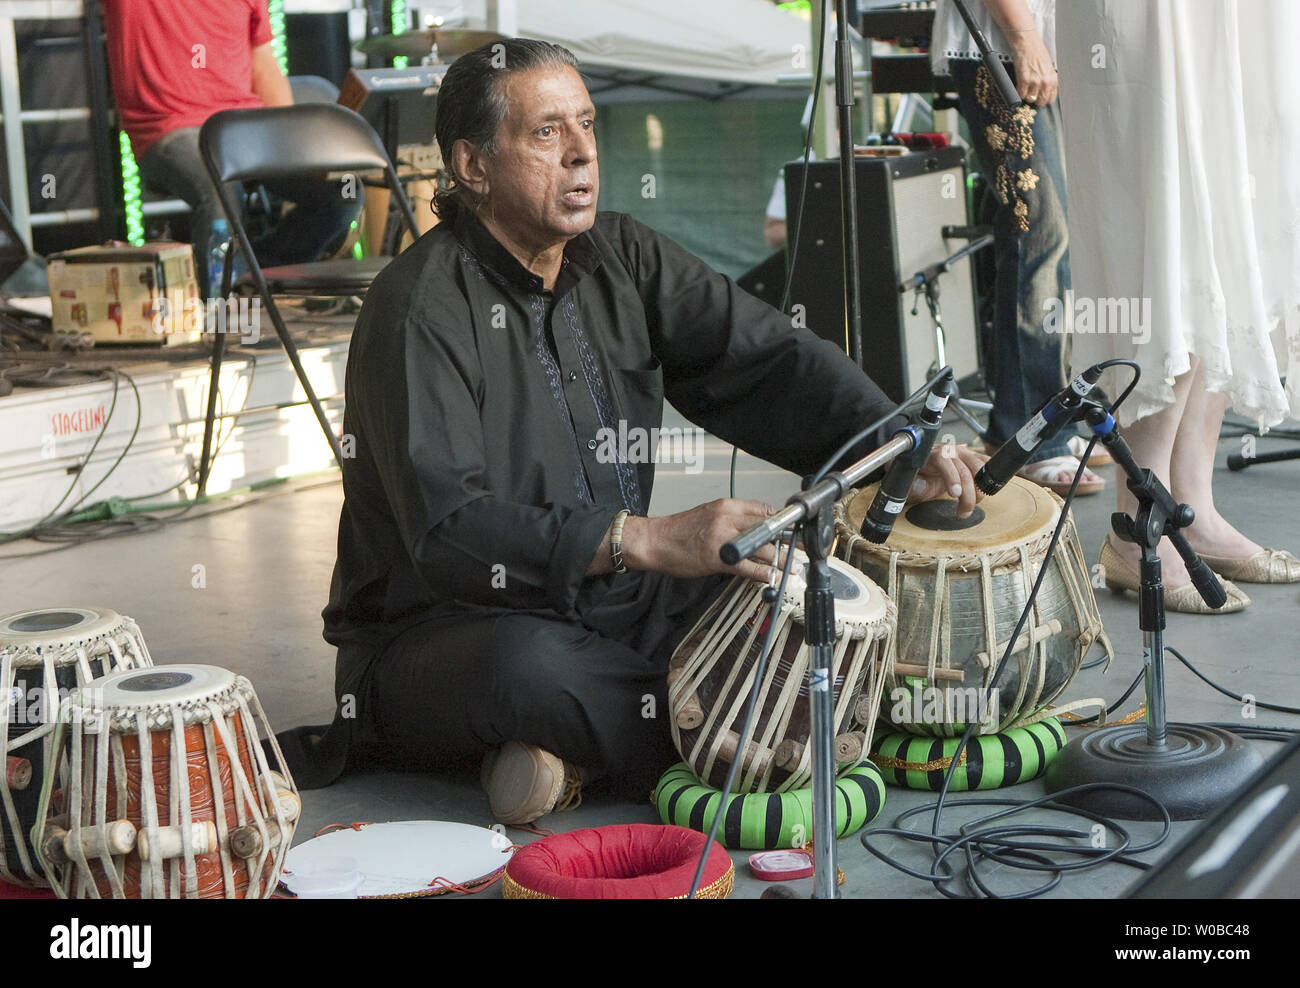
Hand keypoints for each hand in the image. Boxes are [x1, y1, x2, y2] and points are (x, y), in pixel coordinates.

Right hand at [619, 499, 805, 583]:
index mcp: (727, 505)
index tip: (795, 530)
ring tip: (794, 567)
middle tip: (803, 549)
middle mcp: (727, 518)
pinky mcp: (717, 559)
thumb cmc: (680, 530)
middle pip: (768, 528)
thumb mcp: (710, 514)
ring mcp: (723, 539)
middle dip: (789, 540)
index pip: (765, 510)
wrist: (654, 540)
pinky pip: (747, 567)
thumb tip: (758, 528)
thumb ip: (734, 519)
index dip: (783, 522)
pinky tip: (773, 578)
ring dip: (781, 559)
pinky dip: (763, 573)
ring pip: (762, 548)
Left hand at [907, 443, 987, 518]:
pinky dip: (990, 478)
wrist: (920, 467)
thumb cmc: (914, 475)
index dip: (951, 477)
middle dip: (967, 494)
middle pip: (965, 469)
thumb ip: (909, 482)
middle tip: (962, 512)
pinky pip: (986, 465)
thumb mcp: (907, 481)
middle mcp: (950, 450)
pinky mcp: (972, 459)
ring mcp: (963, 453)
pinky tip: (984, 492)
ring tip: (969, 506)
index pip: (944, 460)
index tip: (955, 494)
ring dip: (979, 491)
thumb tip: (912, 485)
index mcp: (931, 454)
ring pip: (979, 469)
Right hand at [1007, 30, 1057, 104]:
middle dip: (1035, 100)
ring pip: (1030, 99)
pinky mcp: (1024, 80)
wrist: (1027, 43)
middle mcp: (1045, 81)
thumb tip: (1044, 89)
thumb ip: (1047, 79)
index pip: (1051, 98)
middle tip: (1031, 94)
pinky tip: (1019, 86)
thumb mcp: (1048, 66)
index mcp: (1053, 78)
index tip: (1040, 98)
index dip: (1044, 100)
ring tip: (1025, 89)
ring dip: (1026, 96)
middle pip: (1041, 101)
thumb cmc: (1036, 51)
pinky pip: (1021, 94)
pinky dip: (1019, 92)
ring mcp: (1035, 81)